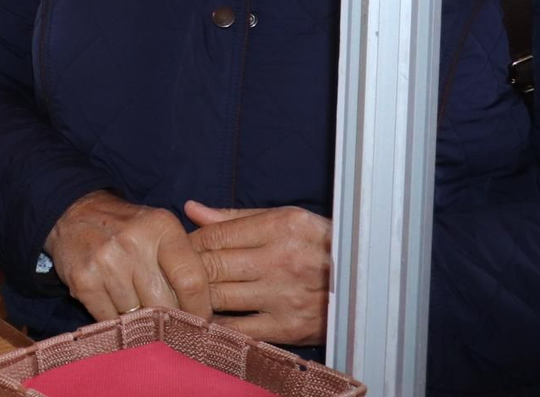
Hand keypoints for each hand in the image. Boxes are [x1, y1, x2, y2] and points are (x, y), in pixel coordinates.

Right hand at [43, 191, 211, 320]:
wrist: (74, 213)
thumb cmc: (128, 229)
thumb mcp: (161, 231)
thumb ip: (186, 264)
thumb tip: (209, 315)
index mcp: (161, 227)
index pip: (191, 281)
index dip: (199, 310)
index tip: (199, 323)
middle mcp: (133, 242)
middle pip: (165, 305)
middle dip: (169, 322)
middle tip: (169, 326)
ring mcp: (105, 262)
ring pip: (138, 317)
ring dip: (142, 323)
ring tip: (139, 311)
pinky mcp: (83, 280)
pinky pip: (111, 320)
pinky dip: (118, 322)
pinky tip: (117, 308)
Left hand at [186, 201, 331, 344]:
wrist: (367, 284)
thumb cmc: (320, 246)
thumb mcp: (285, 219)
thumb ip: (234, 218)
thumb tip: (191, 210)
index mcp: (280, 227)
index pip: (214, 235)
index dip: (188, 243)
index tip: (178, 249)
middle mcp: (282, 260)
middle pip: (212, 266)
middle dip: (185, 270)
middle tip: (172, 273)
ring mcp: (285, 296)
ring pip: (219, 297)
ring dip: (194, 297)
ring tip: (182, 294)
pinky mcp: (289, 328)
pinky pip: (239, 329)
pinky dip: (216, 325)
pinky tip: (204, 319)